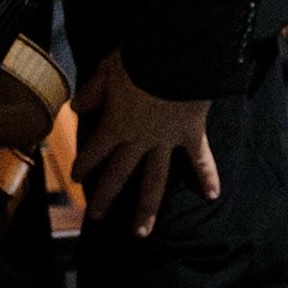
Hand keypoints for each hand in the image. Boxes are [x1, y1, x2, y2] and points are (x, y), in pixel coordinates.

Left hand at [73, 51, 217, 237]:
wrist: (177, 54)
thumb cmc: (139, 57)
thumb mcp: (107, 69)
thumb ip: (91, 92)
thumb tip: (75, 108)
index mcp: (116, 124)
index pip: (94, 150)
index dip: (83, 164)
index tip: (75, 177)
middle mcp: (139, 139)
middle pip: (119, 174)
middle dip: (105, 195)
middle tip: (95, 216)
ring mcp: (166, 141)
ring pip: (155, 181)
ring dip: (147, 209)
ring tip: (140, 233)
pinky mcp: (191, 133)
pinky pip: (201, 159)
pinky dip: (208, 176)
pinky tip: (212, 195)